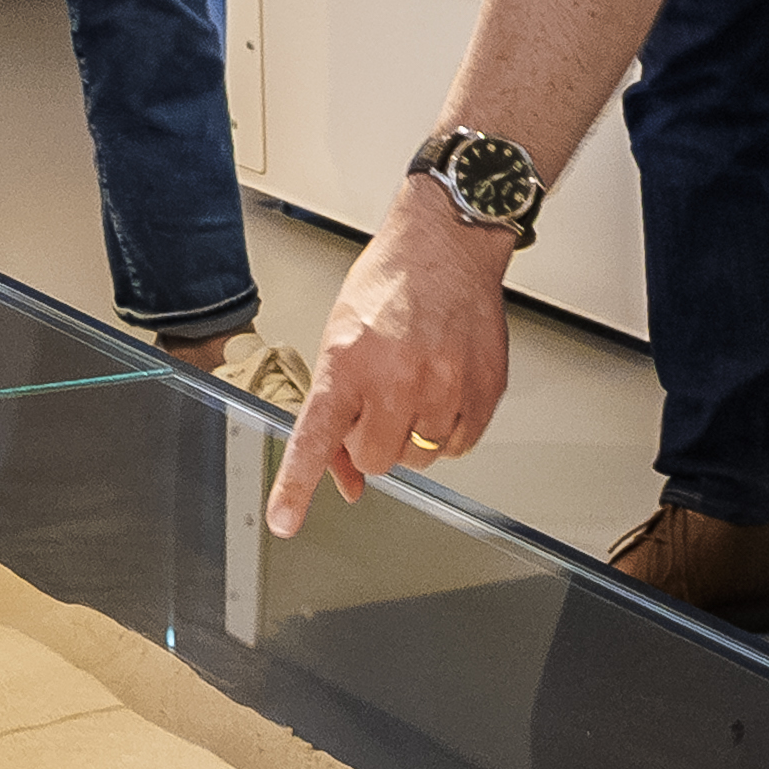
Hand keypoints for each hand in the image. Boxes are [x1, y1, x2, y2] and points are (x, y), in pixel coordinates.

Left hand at [261, 183, 520, 534]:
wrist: (444, 246)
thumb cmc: (387, 287)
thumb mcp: (339, 339)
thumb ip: (335, 410)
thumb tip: (346, 479)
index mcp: (347, 362)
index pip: (316, 437)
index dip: (298, 485)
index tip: (284, 521)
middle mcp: (396, 377)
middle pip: (375, 459)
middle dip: (369, 442)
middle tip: (374, 404)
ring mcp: (446, 386)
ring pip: (419, 458)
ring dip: (409, 435)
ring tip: (411, 385)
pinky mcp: (484, 391)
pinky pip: (459, 446)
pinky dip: (447, 432)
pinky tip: (441, 392)